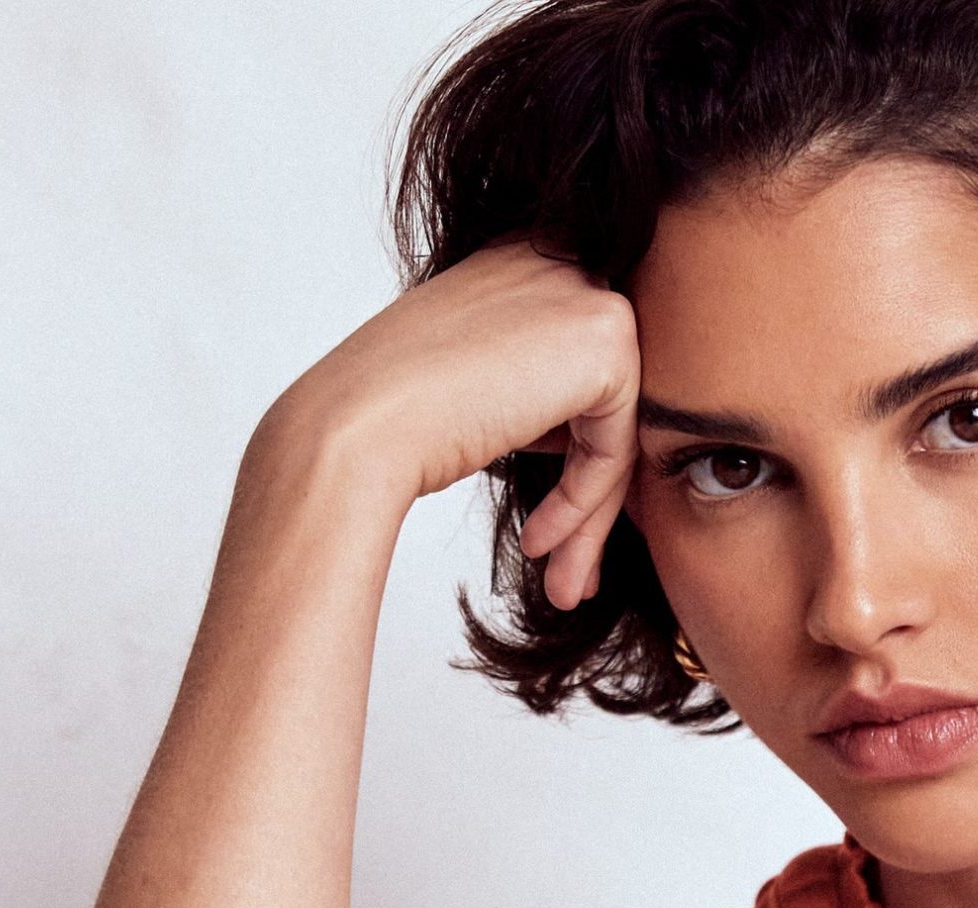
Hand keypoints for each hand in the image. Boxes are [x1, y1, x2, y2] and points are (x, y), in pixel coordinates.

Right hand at [262, 235, 641, 609]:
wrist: (360, 422)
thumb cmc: (394, 415)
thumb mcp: (478, 383)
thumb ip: (537, 387)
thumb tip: (588, 436)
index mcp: (522, 255)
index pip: (578, 366)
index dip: (573, 454)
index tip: (552, 526)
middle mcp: (558, 257)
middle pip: (604, 400)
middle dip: (590, 498)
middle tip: (568, 569)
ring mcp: (585, 290)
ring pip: (616, 430)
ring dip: (589, 518)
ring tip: (562, 582)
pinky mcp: (606, 338)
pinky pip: (616, 445)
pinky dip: (584, 504)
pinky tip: (542, 543)